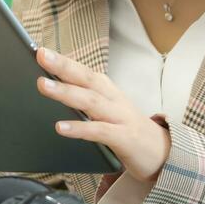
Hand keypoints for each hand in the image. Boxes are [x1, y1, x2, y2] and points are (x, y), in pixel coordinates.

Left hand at [34, 47, 170, 181]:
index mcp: (107, 90)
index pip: (83, 71)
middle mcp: (113, 99)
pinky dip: (80, 128)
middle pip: (86, 79)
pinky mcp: (125, 138)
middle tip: (41, 56)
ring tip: (43, 85)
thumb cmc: (125, 128)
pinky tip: (60, 127)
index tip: (40, 51)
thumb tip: (50, 89)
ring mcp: (120, 118)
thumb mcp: (106, 109)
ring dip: (66, 92)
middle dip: (63, 66)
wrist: (163, 152)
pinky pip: (100, 131)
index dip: (63, 60)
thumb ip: (83, 99)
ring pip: (91, 101)